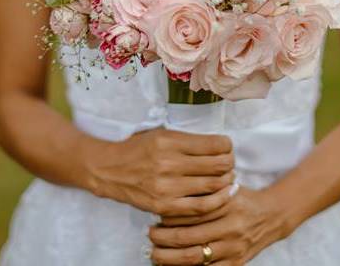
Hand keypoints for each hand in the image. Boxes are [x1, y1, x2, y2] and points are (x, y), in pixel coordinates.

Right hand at [86, 128, 235, 216]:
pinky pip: (201, 207)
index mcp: (169, 141)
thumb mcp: (161, 134)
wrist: (109, 170)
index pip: (213, 144)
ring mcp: (166, 187)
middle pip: (217, 165)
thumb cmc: (138, 149)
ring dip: (227, 181)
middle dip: (230, 163)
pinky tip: (225, 194)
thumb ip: (188, 140)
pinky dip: (219, 200)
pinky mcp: (164, 205)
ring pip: (213, 186)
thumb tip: (220, 147)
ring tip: (228, 178)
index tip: (227, 147)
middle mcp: (168, 163)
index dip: (227, 146)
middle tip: (230, 163)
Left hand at [148, 186, 288, 264]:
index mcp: (227, 204)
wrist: (272, 216)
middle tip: (150, 234)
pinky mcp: (236, 263)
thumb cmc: (242, 199)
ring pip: (194, 257)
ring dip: (169, 257)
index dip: (169, 215)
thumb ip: (204, 189)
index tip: (156, 214)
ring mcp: (233, 248)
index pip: (190, 212)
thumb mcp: (227, 186)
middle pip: (188, 236)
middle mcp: (230, 227)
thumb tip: (171, 195)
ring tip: (155, 253)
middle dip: (163, 238)